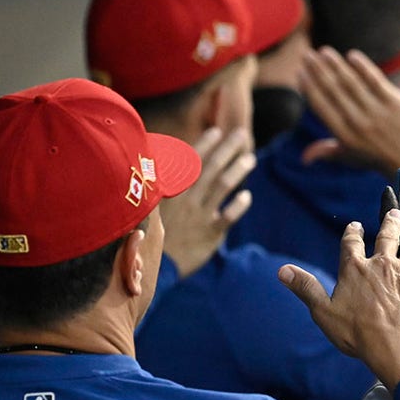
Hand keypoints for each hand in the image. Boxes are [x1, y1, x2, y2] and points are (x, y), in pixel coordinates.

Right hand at [160, 128, 254, 277]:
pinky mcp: (209, 234)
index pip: (190, 162)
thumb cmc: (150, 235)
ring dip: (237, 171)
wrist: (154, 267)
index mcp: (170, 191)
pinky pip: (227, 217)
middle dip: (227, 149)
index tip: (217, 131)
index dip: (204, 145)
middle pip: (210, 168)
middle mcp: (186, 200)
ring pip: (221, 187)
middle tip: (242, 134)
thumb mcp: (148, 208)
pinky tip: (247, 196)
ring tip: (250, 158)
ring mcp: (198, 216)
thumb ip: (160, 187)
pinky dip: (238, 205)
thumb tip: (160, 164)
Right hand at [279, 209, 399, 388]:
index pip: (351, 244)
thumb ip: (305, 288)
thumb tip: (282, 271)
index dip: (352, 233)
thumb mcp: (323, 312)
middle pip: (386, 236)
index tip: (355, 226)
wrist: (392, 345)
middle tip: (393, 212)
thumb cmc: (356, 334)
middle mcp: (381, 263)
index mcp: (355, 269)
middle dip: (389, 222)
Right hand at [299, 47, 399, 180]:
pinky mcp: (395, 103)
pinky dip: (363, 67)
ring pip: (351, 82)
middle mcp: (358, 123)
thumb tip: (304, 158)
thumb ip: (327, 151)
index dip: (309, 87)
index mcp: (344, 136)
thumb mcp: (351, 158)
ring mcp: (377, 112)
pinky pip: (375, 80)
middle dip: (317, 70)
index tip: (300, 72)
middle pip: (333, 90)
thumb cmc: (379, 159)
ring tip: (324, 52)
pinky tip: (352, 55)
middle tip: (307, 54)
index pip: (321, 106)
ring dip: (335, 65)